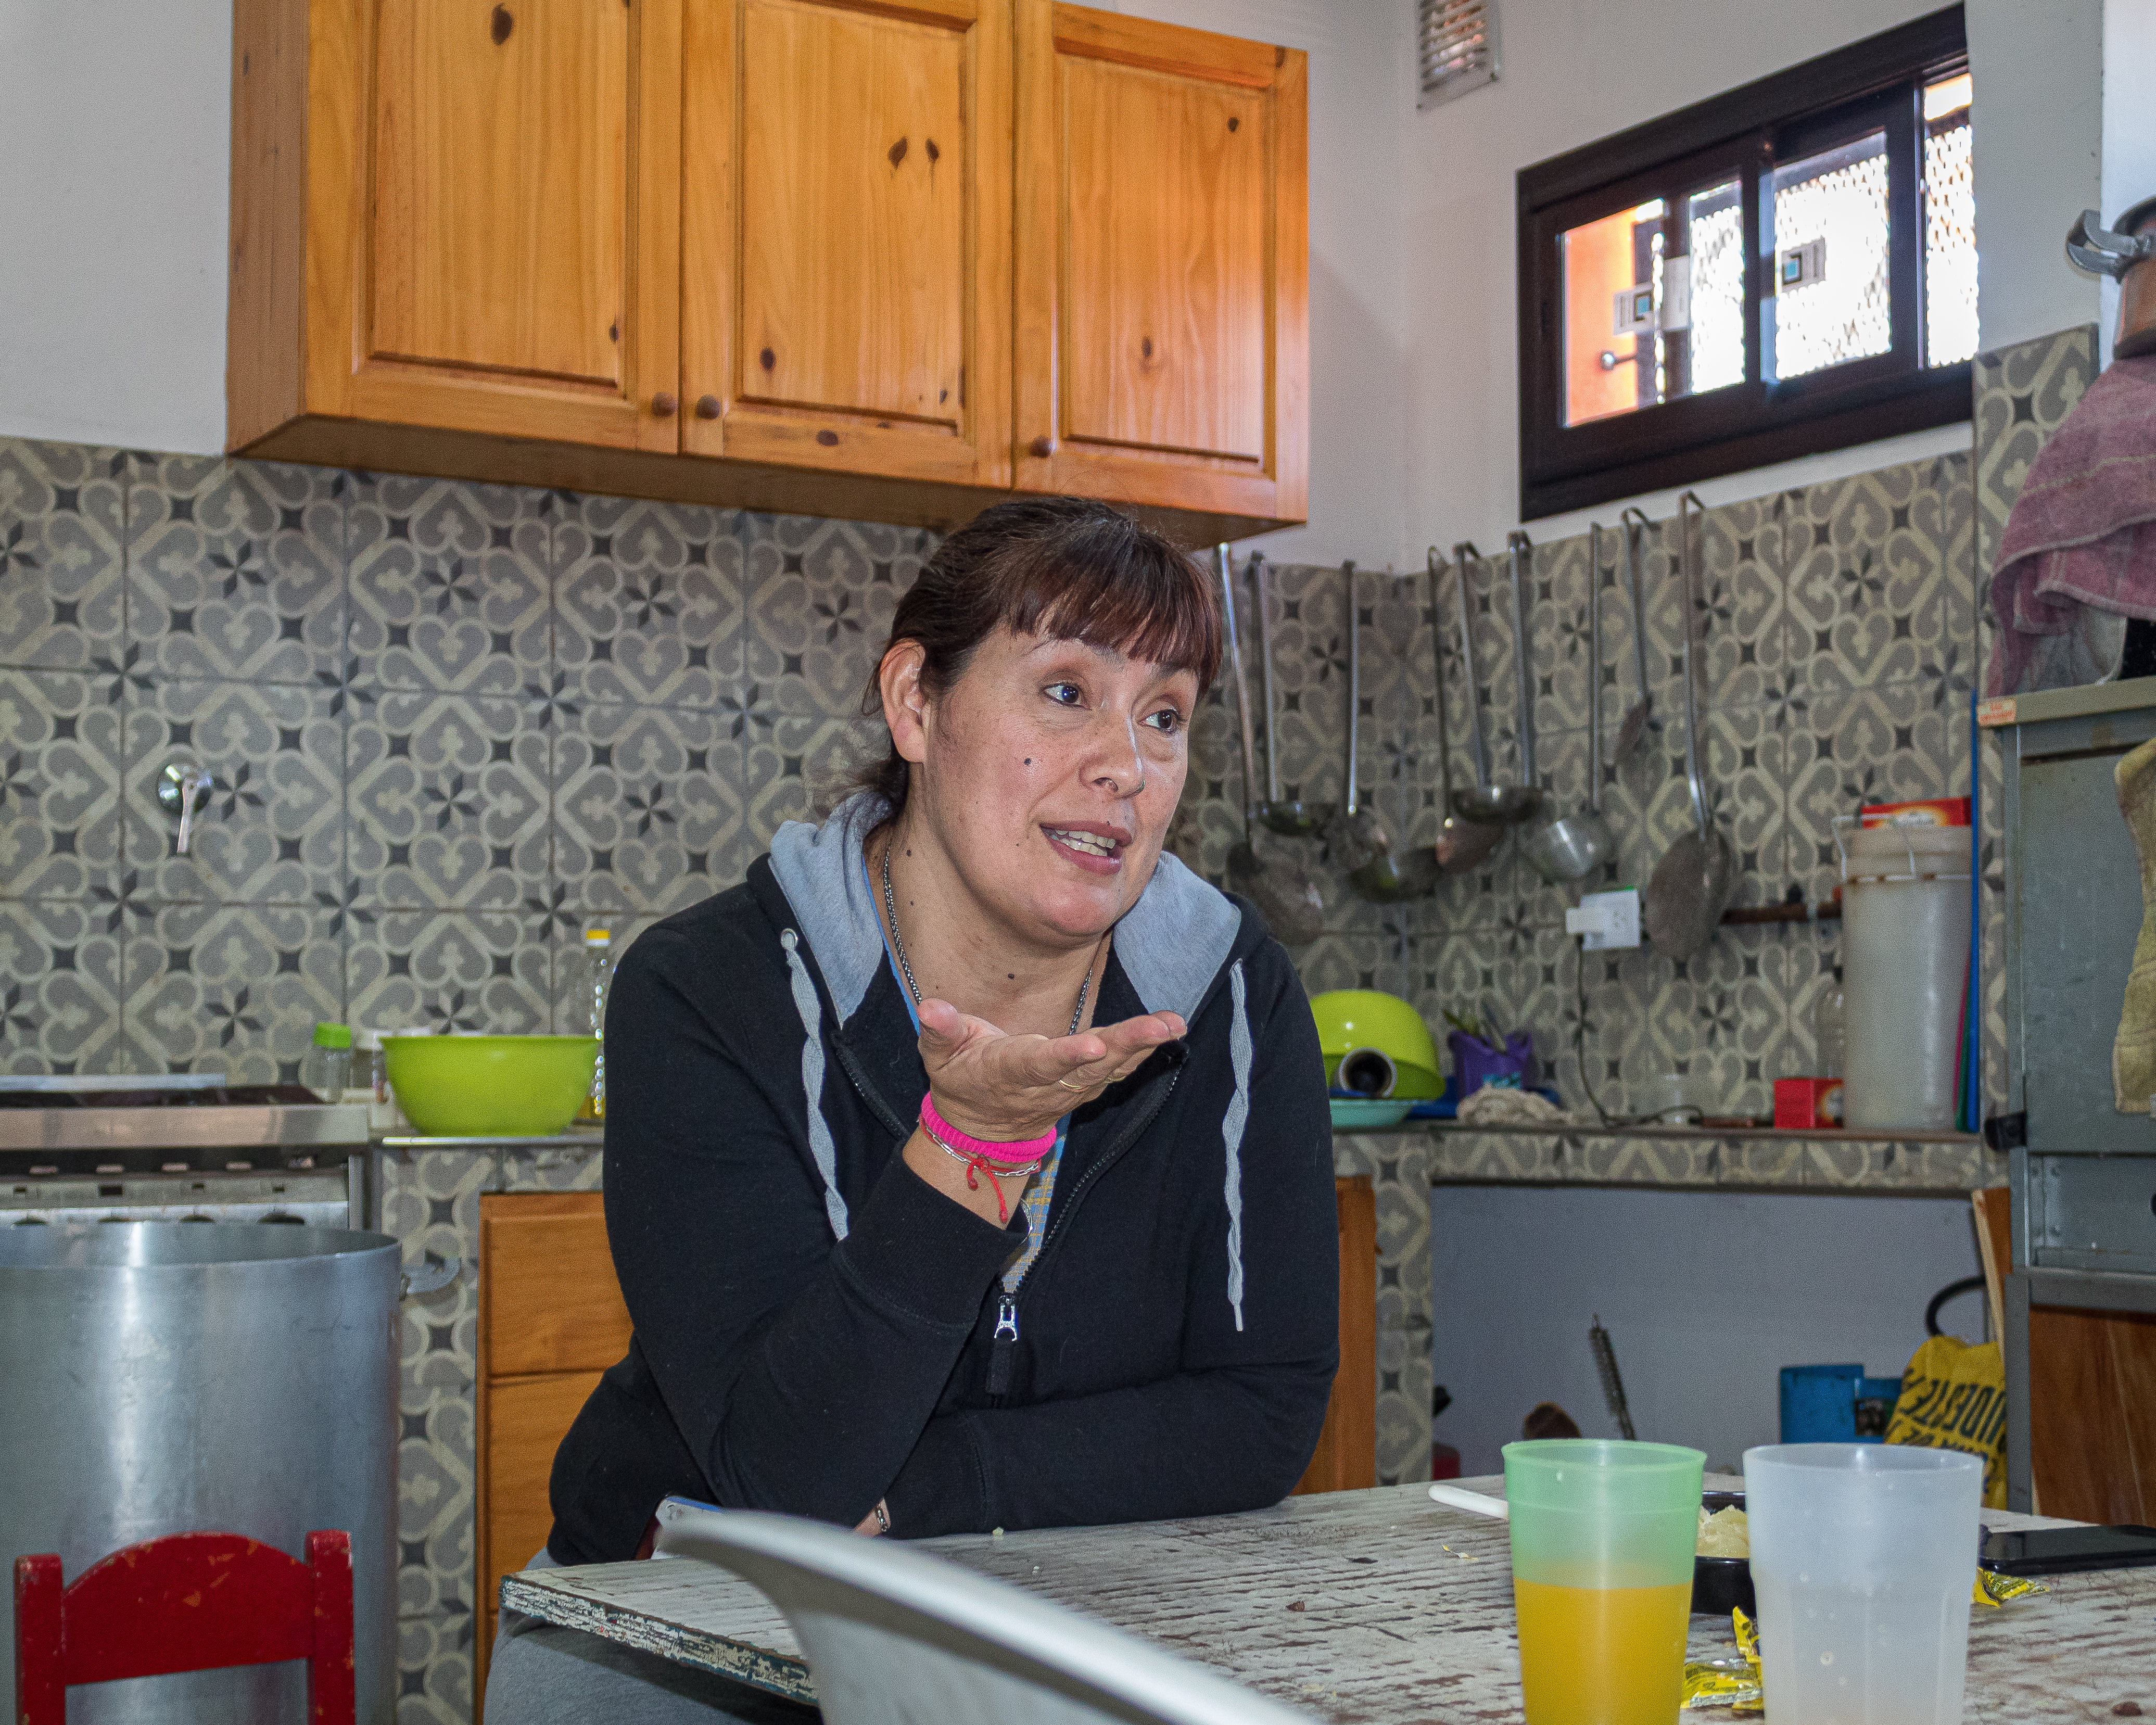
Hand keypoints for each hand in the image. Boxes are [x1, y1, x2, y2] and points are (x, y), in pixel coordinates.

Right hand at [916, 997, 1185, 1142]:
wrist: (979, 1128)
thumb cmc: (960, 1077)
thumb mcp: (938, 1055)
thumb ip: (941, 1030)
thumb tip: (931, 1006)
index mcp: (1009, 1071)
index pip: (1041, 1063)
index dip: (1067, 1055)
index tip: (1094, 1045)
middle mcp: (1046, 1083)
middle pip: (1091, 1064)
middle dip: (1127, 1043)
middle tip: (1162, 1025)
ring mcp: (1069, 1088)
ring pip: (1110, 1068)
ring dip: (1143, 1046)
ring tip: (1174, 1023)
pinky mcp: (1084, 1087)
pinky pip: (1118, 1071)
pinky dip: (1143, 1053)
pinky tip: (1168, 1032)